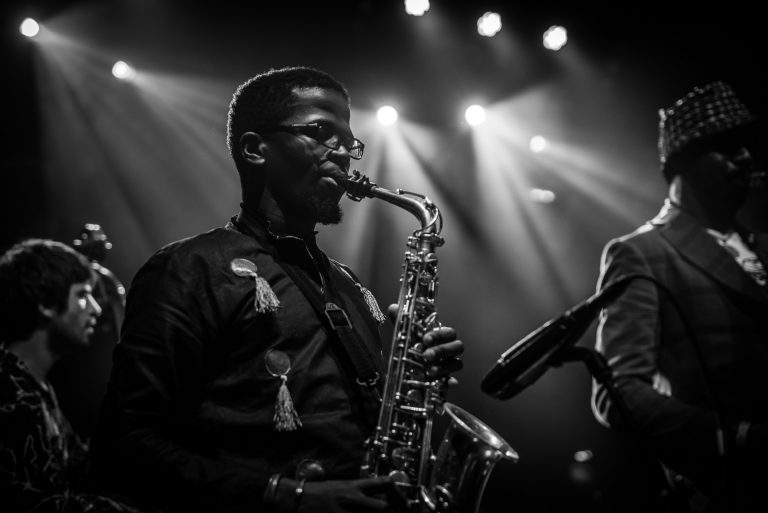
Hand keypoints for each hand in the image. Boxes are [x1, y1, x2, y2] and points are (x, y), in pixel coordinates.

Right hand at [280, 476, 396, 512]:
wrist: (294, 499)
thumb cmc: (317, 493)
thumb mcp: (340, 486)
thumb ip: (359, 492)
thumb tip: (379, 499)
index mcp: (352, 487)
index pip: (382, 484)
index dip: (398, 493)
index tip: (406, 504)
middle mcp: (351, 500)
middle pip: (383, 507)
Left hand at [387, 304, 463, 384]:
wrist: (405, 369)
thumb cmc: (410, 347)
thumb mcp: (404, 334)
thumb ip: (400, 321)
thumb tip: (394, 307)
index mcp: (441, 337)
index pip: (449, 332)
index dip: (439, 335)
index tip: (425, 339)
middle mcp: (448, 350)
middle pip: (458, 347)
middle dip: (442, 350)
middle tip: (426, 355)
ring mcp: (448, 365)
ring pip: (457, 363)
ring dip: (445, 367)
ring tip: (429, 371)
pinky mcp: (445, 380)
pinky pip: (452, 381)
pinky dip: (449, 382)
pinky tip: (443, 384)